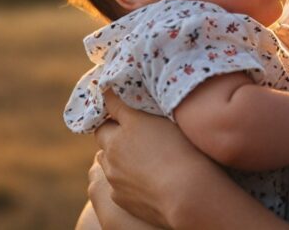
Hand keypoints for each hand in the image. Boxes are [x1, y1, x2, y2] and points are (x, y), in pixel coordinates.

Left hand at [94, 90, 214, 228]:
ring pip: (105, 158)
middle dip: (110, 129)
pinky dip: (122, 176)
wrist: (186, 194)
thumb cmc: (186, 152)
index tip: (111, 93)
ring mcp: (113, 173)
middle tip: (125, 128)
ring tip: (135, 155)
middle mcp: (115, 148)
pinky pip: (114, 180)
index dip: (112, 99)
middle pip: (101, 132)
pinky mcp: (117, 195)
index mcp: (130, 124)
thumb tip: (139, 104)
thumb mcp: (171, 122)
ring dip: (114, 153)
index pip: (112, 105)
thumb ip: (151, 112)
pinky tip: (141, 178)